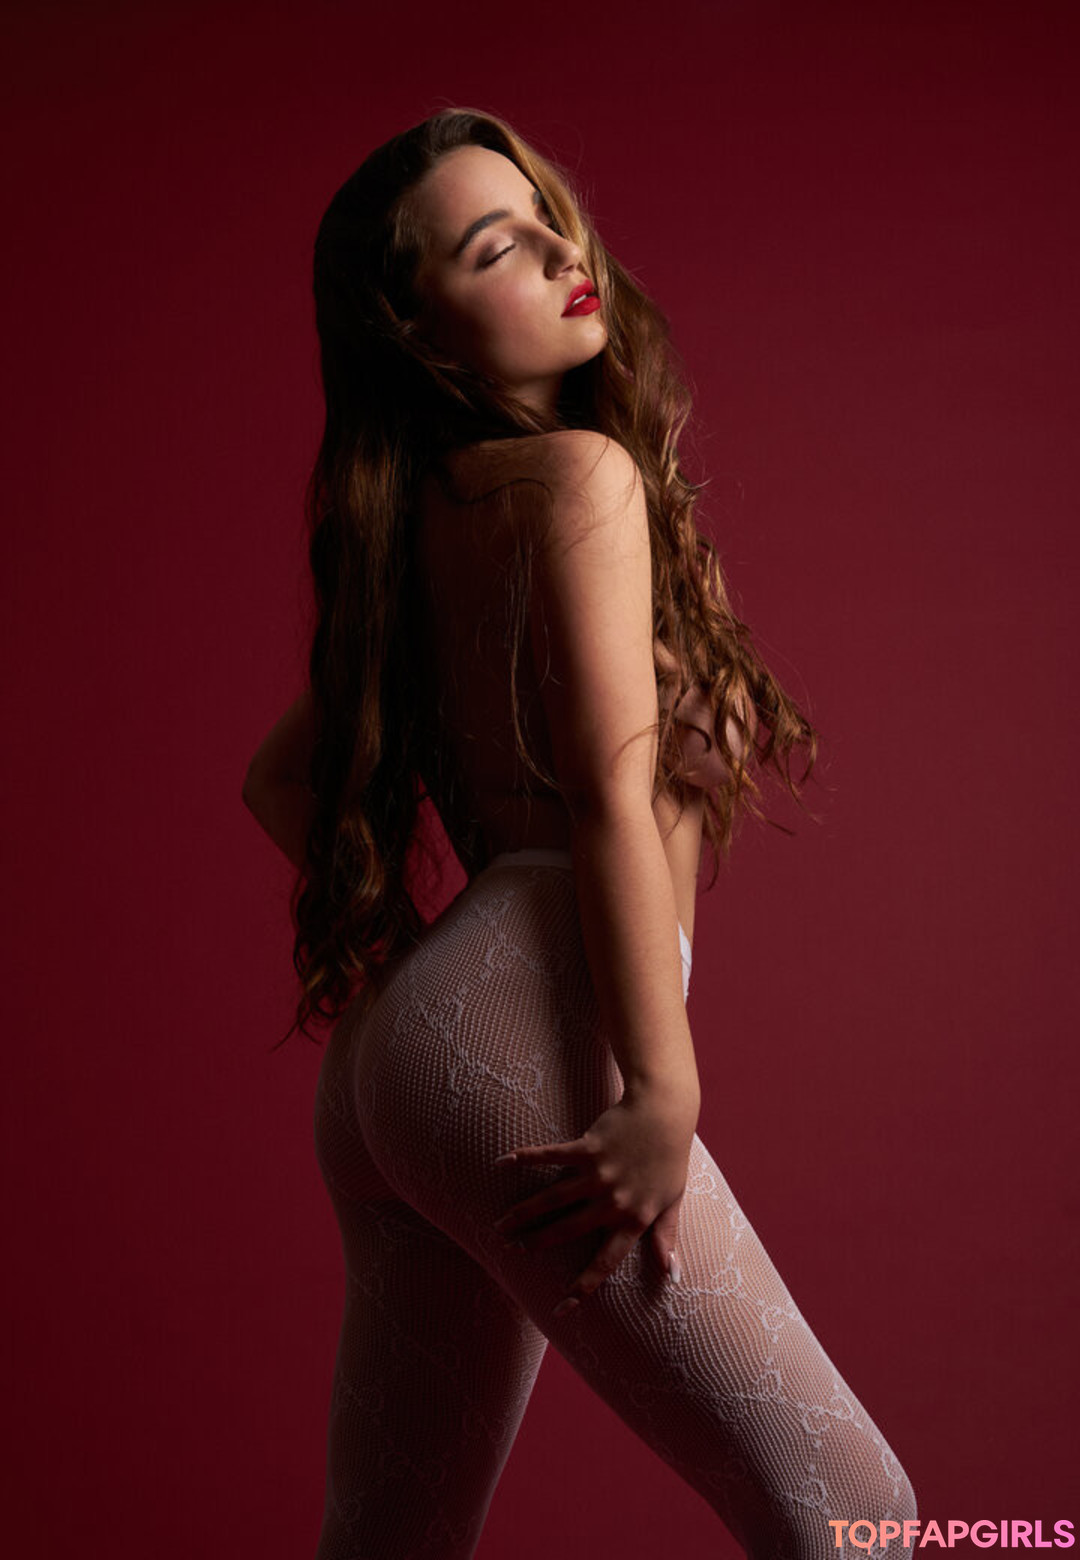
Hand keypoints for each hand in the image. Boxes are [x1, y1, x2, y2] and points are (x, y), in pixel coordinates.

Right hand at [492, 1092, 696, 1314]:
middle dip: (538, 1243)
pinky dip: (525, 1159)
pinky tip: (503, 1164)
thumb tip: (672, 1277)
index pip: (605, 1262)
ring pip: (553, 1199)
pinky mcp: (588, 1148)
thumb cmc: (670, 1157)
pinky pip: (551, 1156)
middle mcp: (613, 1202)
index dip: (583, 1287)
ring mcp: (599, 1175)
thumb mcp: (673, 1201)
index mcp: (635, 1219)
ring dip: (524, 1212)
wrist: (665, 1112)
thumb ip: (667, 1237)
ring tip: (501, 1224)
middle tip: (514, 1251)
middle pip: (568, 1230)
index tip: (562, 1309)